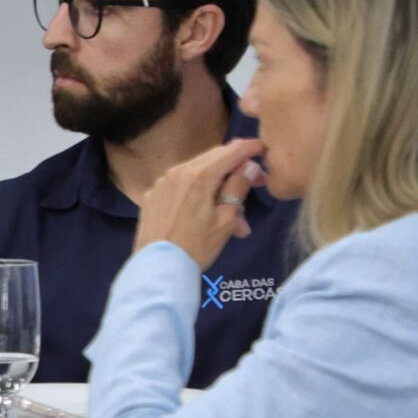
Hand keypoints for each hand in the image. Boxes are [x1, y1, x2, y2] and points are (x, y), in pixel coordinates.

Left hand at [133, 137, 266, 270]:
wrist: (157, 270)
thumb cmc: (196, 247)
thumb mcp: (226, 219)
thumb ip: (239, 186)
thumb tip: (249, 165)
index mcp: (199, 175)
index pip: (232, 150)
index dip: (252, 148)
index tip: (265, 151)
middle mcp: (177, 172)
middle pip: (214, 158)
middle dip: (237, 169)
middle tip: (257, 184)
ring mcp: (161, 183)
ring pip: (198, 173)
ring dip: (219, 187)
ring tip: (236, 218)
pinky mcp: (152, 196)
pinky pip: (181, 186)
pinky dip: (198, 194)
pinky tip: (207, 216)